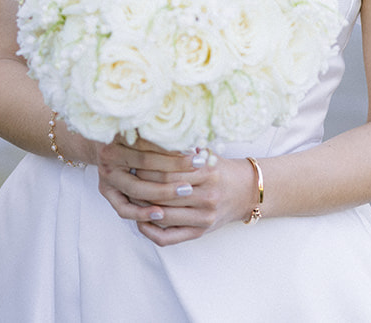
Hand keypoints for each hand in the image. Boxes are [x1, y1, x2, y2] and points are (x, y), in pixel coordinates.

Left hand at [95, 139, 255, 245]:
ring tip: (128, 196)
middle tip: (125, 179)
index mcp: (206, 173)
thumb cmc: (219, 170)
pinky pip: (168, 238)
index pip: (167, 171)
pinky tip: (140, 220)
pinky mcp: (199, 233)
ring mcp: (203, 218)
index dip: (145, 168)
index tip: (131, 162)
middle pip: (163, 193)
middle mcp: (207, 197)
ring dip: (141, 207)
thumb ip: (183, 148)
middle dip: (140, 186)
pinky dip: (150, 231)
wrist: (246, 192)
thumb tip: (152, 133)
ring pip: (162, 216)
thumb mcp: (206, 154)